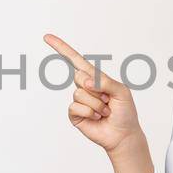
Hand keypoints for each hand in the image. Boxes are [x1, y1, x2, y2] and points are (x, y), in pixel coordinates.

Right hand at [43, 33, 142, 153]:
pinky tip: (97, 118)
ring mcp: (79, 101)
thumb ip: (105, 82)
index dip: (61, 48)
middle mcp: (84, 87)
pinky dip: (90, 112)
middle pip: (79, 77)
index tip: (47, 37)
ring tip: (105, 111)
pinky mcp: (75, 114)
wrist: (123, 134)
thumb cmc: (125, 112)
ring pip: (79, 94)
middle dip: (96, 89)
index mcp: (95, 77)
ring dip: (96, 104)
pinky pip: (75, 107)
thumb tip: (85, 81)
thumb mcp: (121, 91)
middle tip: (108, 100)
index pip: (76, 60)